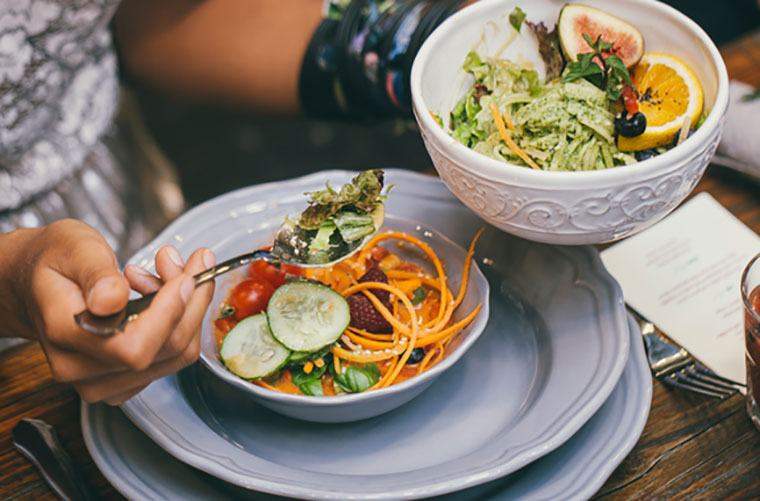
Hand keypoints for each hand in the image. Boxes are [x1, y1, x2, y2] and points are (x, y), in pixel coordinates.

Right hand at [18, 219, 214, 404]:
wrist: (37, 283)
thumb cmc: (56, 261)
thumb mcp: (74, 248)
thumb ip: (96, 273)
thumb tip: (113, 299)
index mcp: (64, 335)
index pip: (134, 346)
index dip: (171, 312)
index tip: (187, 275)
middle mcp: (81, 369)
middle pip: (166, 349)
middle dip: (190, 300)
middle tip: (193, 261)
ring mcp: (102, 381)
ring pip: (177, 353)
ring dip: (188, 308)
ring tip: (169, 270)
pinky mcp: (123, 381)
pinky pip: (172, 357)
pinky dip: (180, 321)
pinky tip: (162, 294)